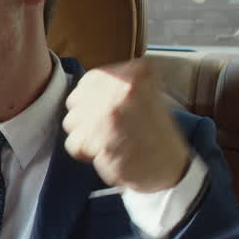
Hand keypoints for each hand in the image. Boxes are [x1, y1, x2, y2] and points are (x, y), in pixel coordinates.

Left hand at [63, 58, 189, 191]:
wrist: (167, 166)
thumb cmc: (151, 131)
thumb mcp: (142, 92)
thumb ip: (113, 83)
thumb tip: (81, 86)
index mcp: (134, 71)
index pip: (89, 81)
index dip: (93, 101)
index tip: (113, 113)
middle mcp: (121, 86)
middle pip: (75, 101)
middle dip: (87, 118)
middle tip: (113, 129)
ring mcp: (109, 112)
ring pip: (71, 121)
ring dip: (86, 136)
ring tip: (112, 140)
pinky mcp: (100, 138)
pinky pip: (73, 143)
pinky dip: (86, 152)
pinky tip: (108, 153)